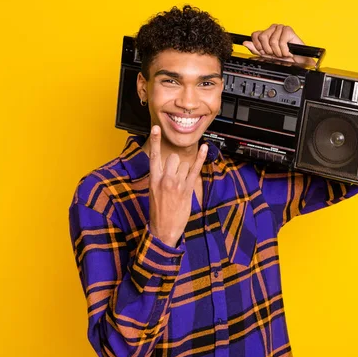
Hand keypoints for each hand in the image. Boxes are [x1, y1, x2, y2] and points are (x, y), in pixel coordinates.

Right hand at [147, 125, 207, 247]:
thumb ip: (159, 177)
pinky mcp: (187, 188)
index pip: (154, 155)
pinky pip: (195, 169)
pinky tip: (204, 148)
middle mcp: (165, 179)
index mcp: (154, 179)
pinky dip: (200, 158)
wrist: (164, 228)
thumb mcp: (153, 191)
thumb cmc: (158, 211)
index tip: (155, 128)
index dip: (154, 141)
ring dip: (185, 171)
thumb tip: (166, 166)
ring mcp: (177, 183)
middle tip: (175, 177)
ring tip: (180, 184)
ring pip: (184, 164)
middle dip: (176, 164)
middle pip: (173, 157)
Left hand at [242, 24, 315, 65]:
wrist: (295, 61)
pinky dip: (284, 51)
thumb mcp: (265, 55)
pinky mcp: (288, 30)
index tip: (264, 52)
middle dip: (268, 49)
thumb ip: (255, 49)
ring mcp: (280, 28)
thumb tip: (245, 43)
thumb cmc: (282, 57)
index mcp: (266, 32)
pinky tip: (287, 51)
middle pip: (262, 37)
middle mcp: (273, 28)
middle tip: (274, 53)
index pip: (255, 34)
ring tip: (281, 53)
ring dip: (277, 51)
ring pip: (272, 41)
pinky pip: (281, 42)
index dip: (258, 46)